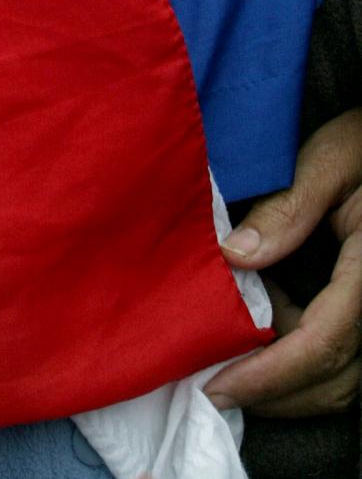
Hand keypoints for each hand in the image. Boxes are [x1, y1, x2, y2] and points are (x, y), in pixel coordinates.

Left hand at [203, 108, 361, 416]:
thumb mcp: (330, 161)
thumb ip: (288, 208)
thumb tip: (235, 256)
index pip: (323, 343)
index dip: (270, 374)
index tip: (219, 386)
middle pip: (333, 378)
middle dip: (271, 391)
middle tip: (208, 383)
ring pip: (341, 380)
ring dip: (284, 379)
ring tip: (228, 347)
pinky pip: (343, 359)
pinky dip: (300, 358)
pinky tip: (264, 318)